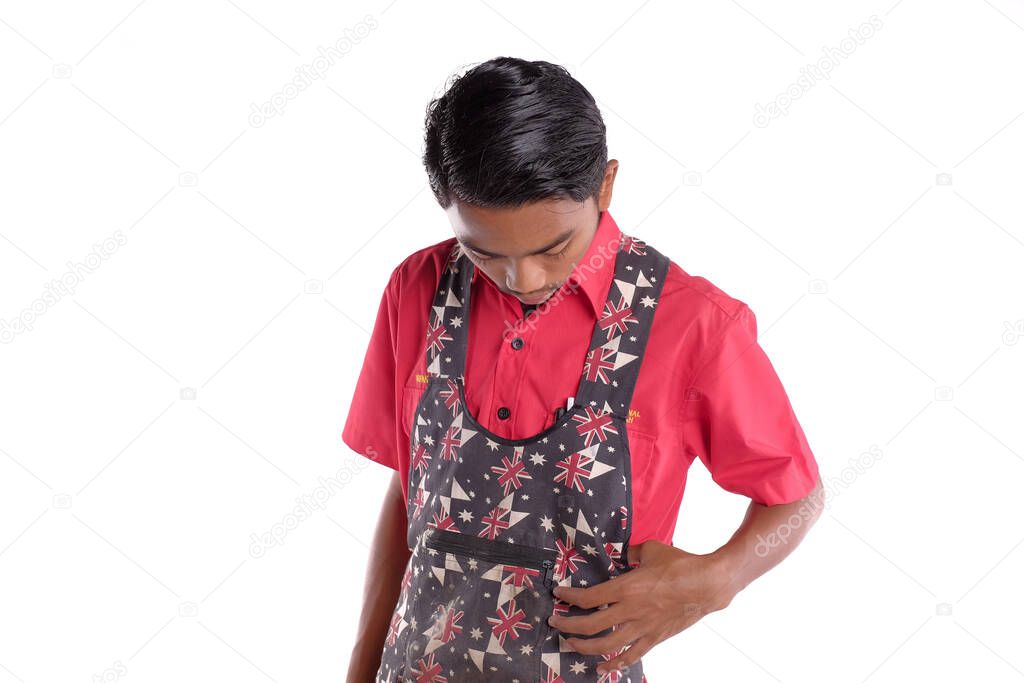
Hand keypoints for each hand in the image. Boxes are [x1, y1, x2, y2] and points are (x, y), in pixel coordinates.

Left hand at [546, 539, 736, 674]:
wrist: (707, 585)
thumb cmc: (680, 564)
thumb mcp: (651, 549)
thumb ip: (633, 553)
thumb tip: (625, 555)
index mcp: (626, 587)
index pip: (588, 597)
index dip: (569, 598)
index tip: (558, 595)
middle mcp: (630, 610)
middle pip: (590, 625)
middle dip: (567, 626)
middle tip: (555, 623)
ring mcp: (642, 627)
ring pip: (606, 645)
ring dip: (585, 647)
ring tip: (570, 644)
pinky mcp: (654, 638)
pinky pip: (631, 655)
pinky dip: (615, 664)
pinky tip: (603, 668)